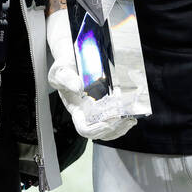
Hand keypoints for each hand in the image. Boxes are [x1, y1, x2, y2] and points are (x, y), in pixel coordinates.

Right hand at [46, 12, 135, 140]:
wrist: (72, 60)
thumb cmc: (64, 67)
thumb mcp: (60, 70)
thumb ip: (66, 78)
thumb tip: (78, 88)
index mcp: (75, 109)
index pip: (84, 128)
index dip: (96, 130)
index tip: (108, 123)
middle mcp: (86, 113)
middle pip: (100, 132)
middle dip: (114, 129)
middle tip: (125, 120)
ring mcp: (96, 110)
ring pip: (109, 129)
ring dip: (121, 128)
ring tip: (131, 121)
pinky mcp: (106, 104)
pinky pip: (115, 119)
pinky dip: (123, 121)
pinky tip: (131, 115)